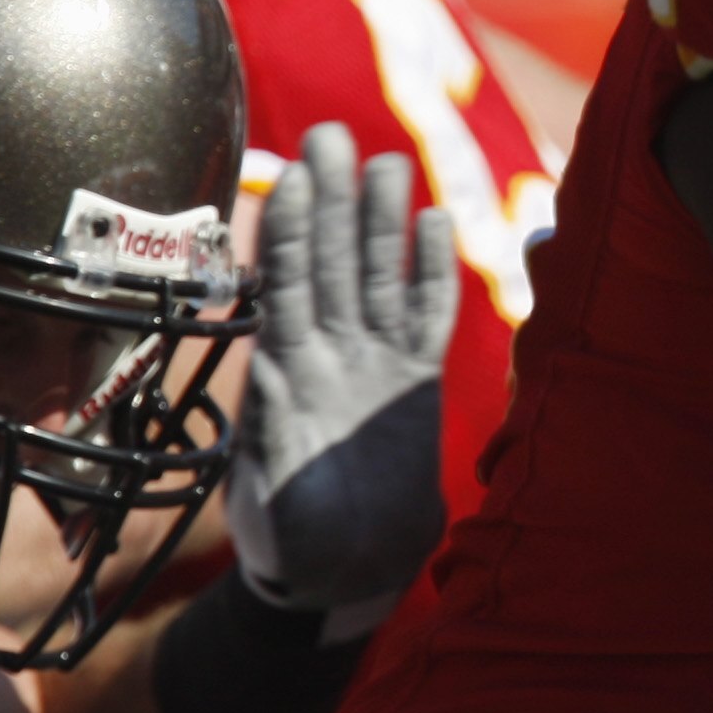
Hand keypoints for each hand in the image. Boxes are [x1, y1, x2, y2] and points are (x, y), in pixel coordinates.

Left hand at [227, 122, 458, 634]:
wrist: (342, 577)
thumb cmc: (298, 549)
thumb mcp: (277, 512)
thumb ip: (276, 457)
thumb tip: (274, 399)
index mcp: (288, 378)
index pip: (288, 287)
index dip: (289, 231)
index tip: (291, 175)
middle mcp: (330, 358)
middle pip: (332, 262)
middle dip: (332, 199)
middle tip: (333, 135)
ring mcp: (375, 366)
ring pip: (379, 276)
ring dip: (382, 219)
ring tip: (388, 160)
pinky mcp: (416, 384)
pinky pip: (427, 316)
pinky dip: (432, 272)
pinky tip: (438, 224)